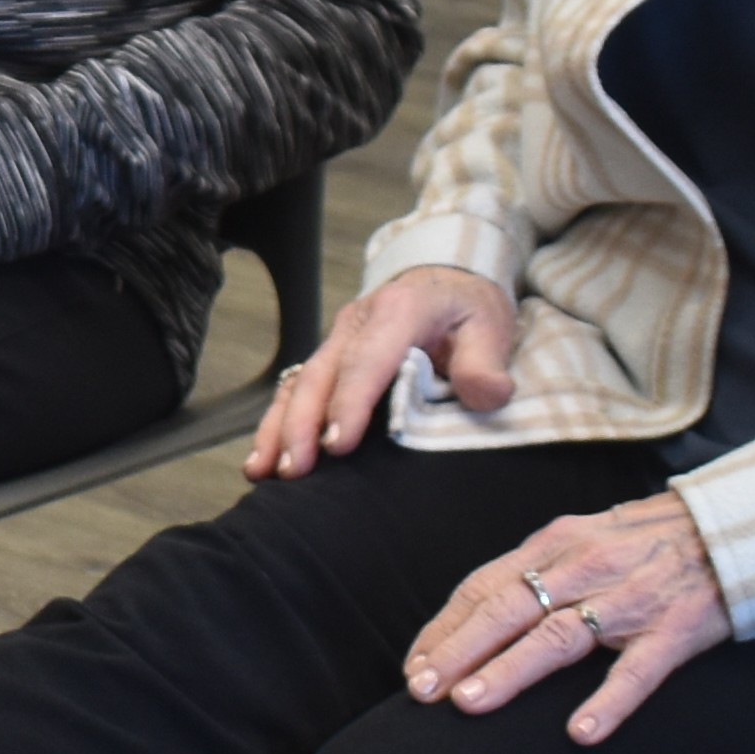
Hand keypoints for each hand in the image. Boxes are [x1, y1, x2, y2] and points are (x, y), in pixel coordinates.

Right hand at [245, 267, 517, 480]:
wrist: (444, 281)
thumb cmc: (466, 310)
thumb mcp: (490, 326)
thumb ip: (487, 362)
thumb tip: (487, 395)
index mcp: (398, 311)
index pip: (367, 361)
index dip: (349, 403)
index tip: (338, 444)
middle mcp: (357, 323)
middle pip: (321, 375)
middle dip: (301, 424)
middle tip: (293, 470)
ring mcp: (336, 340)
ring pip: (299, 384)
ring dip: (279, 428)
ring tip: (264, 472)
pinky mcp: (328, 358)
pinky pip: (296, 390)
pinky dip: (277, 423)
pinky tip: (264, 459)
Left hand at [406, 492, 734, 742]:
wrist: (738, 528)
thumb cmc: (649, 541)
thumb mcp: (584, 539)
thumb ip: (535, 571)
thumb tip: (474, 615)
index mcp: (555, 545)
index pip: (484, 588)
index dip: (445, 628)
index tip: (413, 667)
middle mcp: (585, 567)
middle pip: (508, 610)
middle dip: (459, 651)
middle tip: (422, 690)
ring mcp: (631, 600)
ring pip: (559, 637)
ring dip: (510, 670)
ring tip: (470, 703)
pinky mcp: (677, 630)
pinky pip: (637, 670)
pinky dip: (608, 702)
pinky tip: (580, 734)